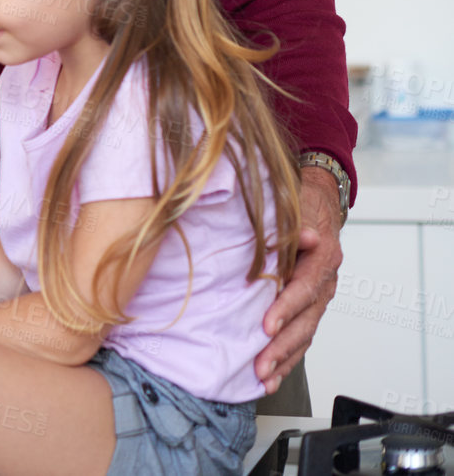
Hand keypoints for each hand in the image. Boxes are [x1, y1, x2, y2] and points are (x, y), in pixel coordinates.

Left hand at [255, 168, 342, 394]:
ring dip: (283, 359)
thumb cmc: (302, 206)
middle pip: (306, 321)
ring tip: (263, 378)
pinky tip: (270, 376)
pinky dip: (287, 357)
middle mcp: (325, 282)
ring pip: (305, 334)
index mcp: (323, 258)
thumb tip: (305, 236)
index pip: (306, 288)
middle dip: (282, 346)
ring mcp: (319, 298)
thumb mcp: (298, 208)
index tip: (267, 325)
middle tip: (260, 365)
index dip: (287, 308)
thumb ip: (296, 225)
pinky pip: (301, 336)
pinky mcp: (309, 308)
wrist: (319, 206)